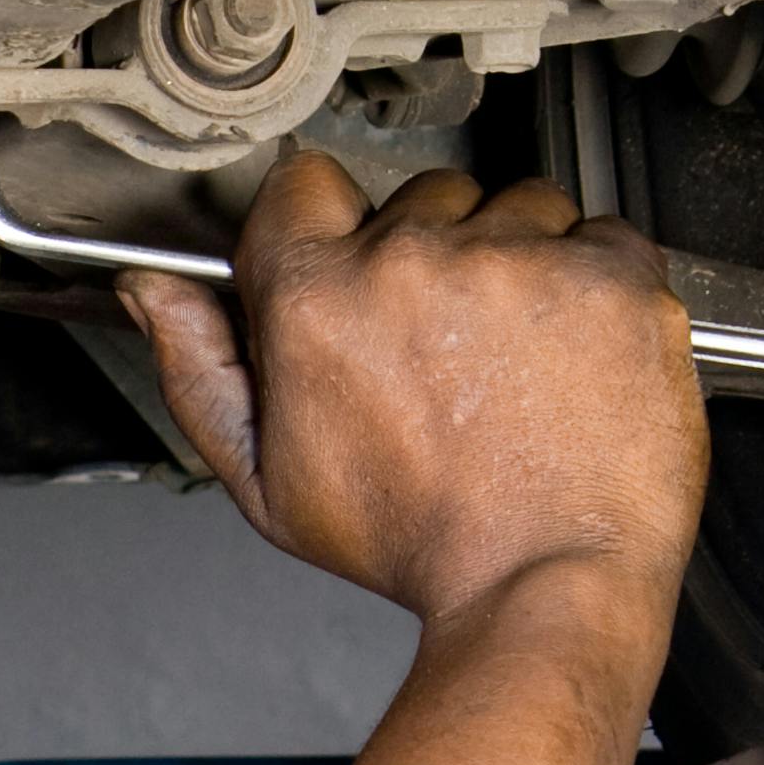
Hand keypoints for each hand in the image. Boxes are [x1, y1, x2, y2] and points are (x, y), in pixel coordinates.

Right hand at [120, 157, 704, 632]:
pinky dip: (594, 282)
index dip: (330, 227)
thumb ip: (200, 371)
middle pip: (423, 198)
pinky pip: (603, 233)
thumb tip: (154, 292)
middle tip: (449, 345)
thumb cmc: (415, 543)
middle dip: (435, 256)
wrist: (545, 580)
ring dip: (519, 261)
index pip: (306, 184)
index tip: (357, 268)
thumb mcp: (268, 481)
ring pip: (518, 207)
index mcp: (321, 297)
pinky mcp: (609, 274)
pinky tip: (575, 352)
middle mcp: (419, 259)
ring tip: (516, 353)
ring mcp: (522, 259)